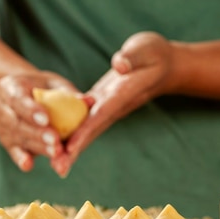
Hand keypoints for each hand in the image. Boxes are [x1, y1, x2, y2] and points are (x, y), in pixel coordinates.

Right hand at [0, 71, 82, 175]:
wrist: (24, 95)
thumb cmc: (42, 87)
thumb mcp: (54, 84)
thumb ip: (69, 93)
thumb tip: (89, 101)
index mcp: (9, 87)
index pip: (17, 99)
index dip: (30, 110)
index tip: (46, 119)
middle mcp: (0, 107)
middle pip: (17, 122)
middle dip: (36, 133)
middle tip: (55, 141)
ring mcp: (1, 126)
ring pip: (18, 138)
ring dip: (37, 147)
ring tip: (56, 152)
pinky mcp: (6, 142)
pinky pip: (13, 151)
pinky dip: (21, 158)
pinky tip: (29, 165)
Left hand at [52, 31, 174, 174]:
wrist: (165, 66)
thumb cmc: (155, 55)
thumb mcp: (145, 49)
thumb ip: (132, 57)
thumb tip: (119, 65)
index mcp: (121, 94)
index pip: (100, 115)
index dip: (85, 131)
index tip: (71, 148)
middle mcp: (113, 105)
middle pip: (91, 131)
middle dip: (75, 150)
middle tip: (57, 169)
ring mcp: (106, 106)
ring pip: (87, 130)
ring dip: (71, 147)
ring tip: (54, 166)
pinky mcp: (100, 103)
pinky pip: (84, 121)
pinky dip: (72, 134)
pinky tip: (58, 145)